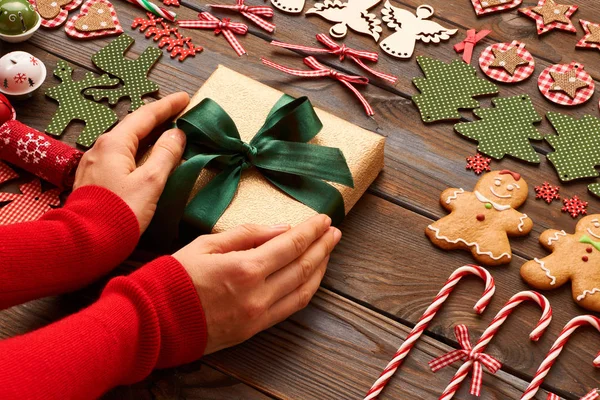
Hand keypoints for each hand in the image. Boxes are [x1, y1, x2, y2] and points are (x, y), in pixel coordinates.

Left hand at [74, 92, 189, 233]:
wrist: (86, 242)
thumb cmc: (120, 212)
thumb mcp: (151, 182)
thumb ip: (166, 155)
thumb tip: (177, 134)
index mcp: (114, 144)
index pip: (145, 116)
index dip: (167, 106)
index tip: (186, 98)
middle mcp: (101, 148)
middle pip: (134, 126)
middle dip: (158, 119)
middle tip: (179, 114)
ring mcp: (95, 164)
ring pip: (127, 142)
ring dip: (148, 136)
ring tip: (167, 133)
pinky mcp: (95, 179)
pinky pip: (120, 156)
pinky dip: (138, 150)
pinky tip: (146, 157)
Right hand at [173, 214, 341, 353]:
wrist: (152, 322)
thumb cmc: (174, 277)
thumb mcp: (207, 244)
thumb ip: (247, 234)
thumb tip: (281, 228)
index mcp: (244, 268)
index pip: (291, 244)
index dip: (311, 230)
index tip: (323, 218)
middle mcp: (258, 294)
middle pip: (303, 266)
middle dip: (322, 246)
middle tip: (333, 231)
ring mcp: (258, 315)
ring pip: (303, 290)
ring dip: (320, 268)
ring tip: (328, 251)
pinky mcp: (254, 329)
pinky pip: (291, 308)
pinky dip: (306, 290)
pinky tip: (311, 277)